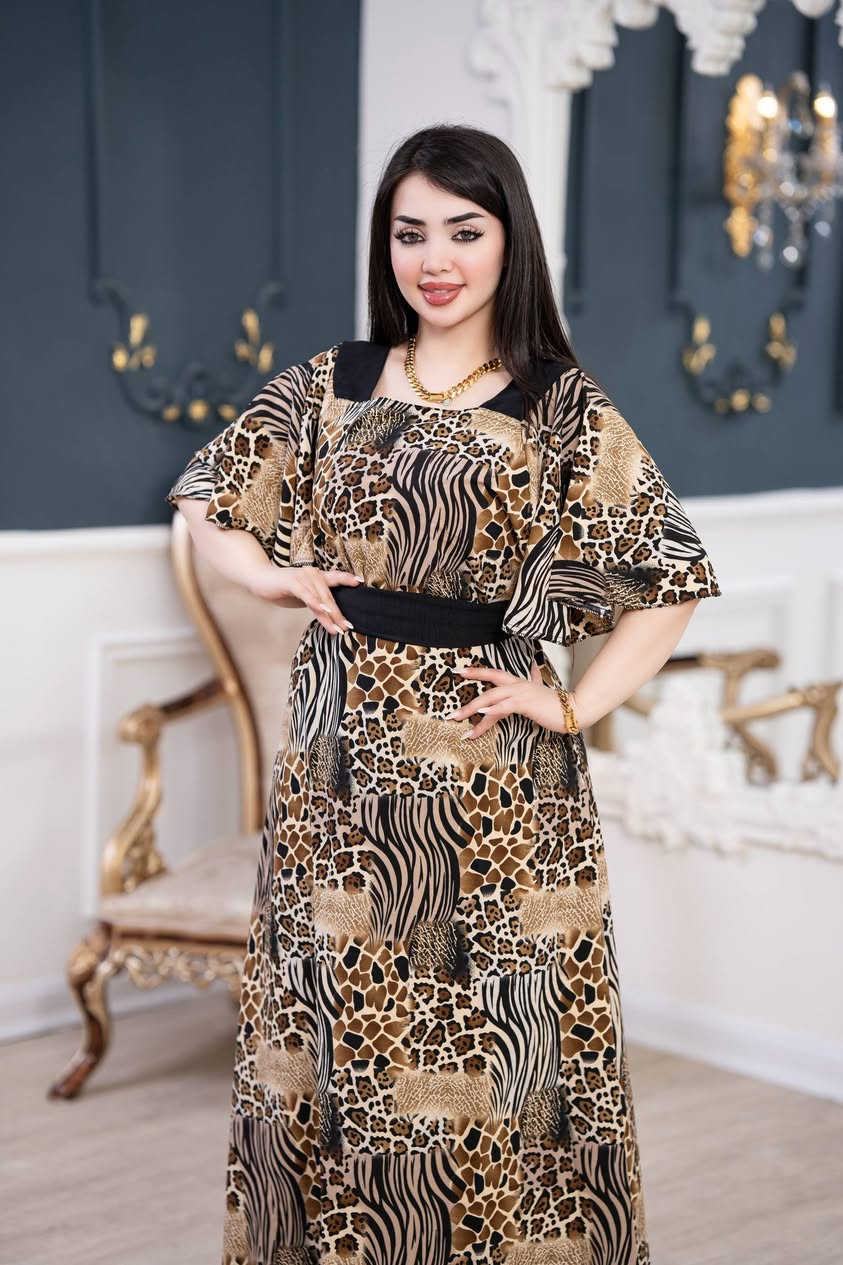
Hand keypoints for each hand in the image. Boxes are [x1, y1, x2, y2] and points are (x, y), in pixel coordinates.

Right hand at [249, 564, 362, 635]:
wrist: (259, 579)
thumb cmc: (282, 588)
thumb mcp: (302, 597)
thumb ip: (316, 603)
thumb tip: (330, 616)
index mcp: (316, 576)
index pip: (336, 577)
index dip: (348, 579)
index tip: (360, 584)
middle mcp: (312, 574)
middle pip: (329, 596)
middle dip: (338, 613)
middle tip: (348, 627)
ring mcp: (302, 576)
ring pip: (320, 597)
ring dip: (329, 614)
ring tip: (337, 628)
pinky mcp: (291, 581)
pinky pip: (306, 593)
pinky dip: (314, 602)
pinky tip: (322, 610)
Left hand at [448, 660, 575, 738]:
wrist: (573, 710)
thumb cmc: (556, 704)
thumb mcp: (542, 690)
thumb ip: (535, 679)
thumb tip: (533, 668)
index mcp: (519, 682)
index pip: (495, 673)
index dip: (477, 671)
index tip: (460, 670)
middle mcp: (517, 685)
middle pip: (489, 683)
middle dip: (468, 688)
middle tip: (452, 695)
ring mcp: (520, 693)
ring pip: (491, 697)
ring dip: (472, 709)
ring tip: (458, 717)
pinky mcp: (525, 704)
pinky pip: (504, 706)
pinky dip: (491, 710)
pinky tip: (480, 715)